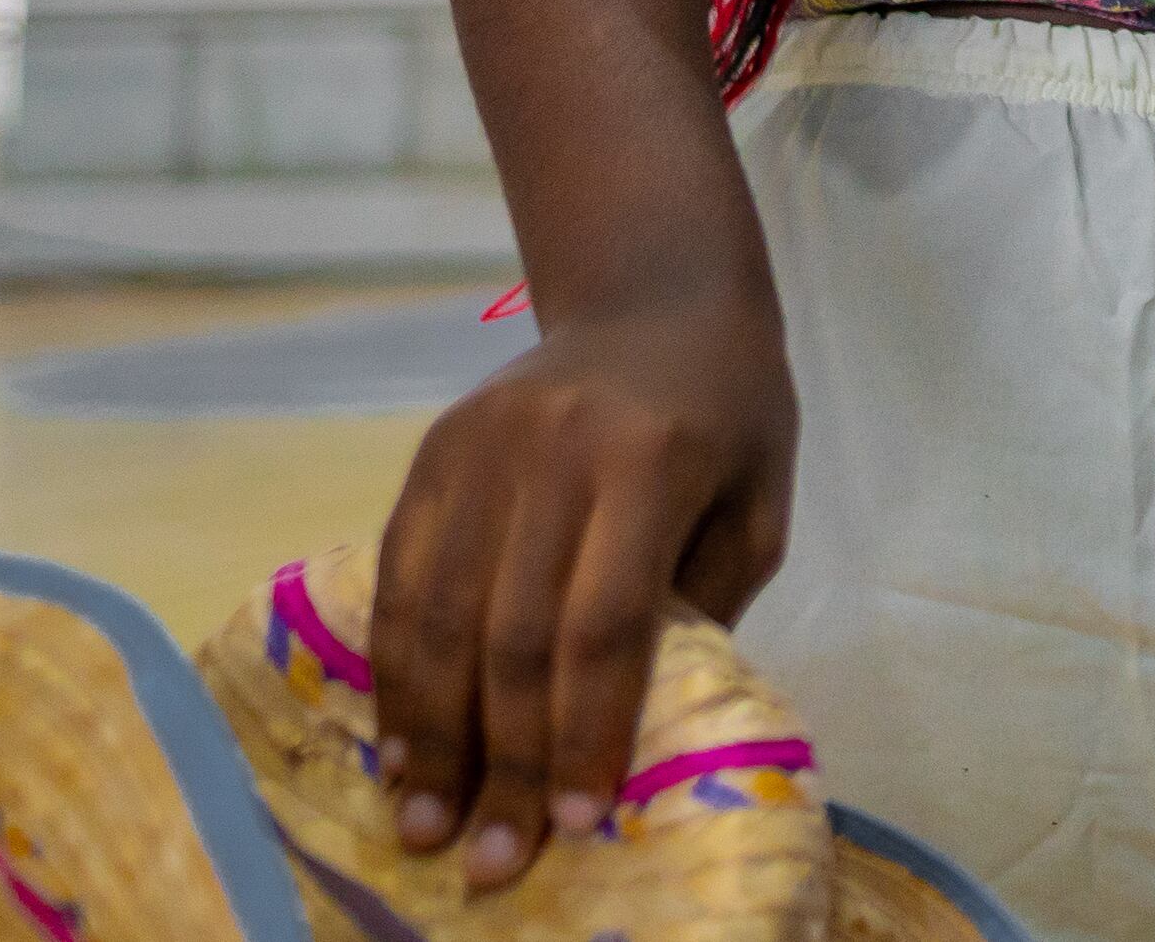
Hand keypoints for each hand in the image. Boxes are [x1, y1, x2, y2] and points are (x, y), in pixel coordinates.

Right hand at [367, 291, 794, 891]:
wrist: (658, 295)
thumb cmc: (730, 413)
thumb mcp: (758, 504)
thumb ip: (700, 606)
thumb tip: (626, 731)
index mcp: (650, 462)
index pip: (605, 624)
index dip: (585, 733)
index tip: (580, 823)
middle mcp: (552, 453)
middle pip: (512, 634)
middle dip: (503, 760)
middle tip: (492, 859)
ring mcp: (478, 449)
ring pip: (436, 614)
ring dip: (428, 732)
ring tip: (424, 823)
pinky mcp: (430, 453)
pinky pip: (401, 577)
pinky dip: (397, 669)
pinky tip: (401, 741)